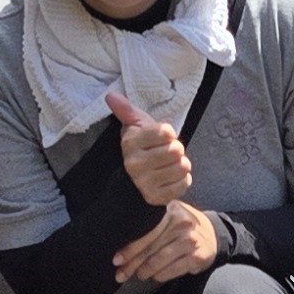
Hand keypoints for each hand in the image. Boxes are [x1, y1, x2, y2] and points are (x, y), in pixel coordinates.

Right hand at [105, 91, 193, 207]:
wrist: (133, 183)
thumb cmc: (141, 147)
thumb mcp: (135, 126)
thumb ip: (126, 110)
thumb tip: (110, 95)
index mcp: (131, 142)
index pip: (166, 132)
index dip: (168, 133)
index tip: (162, 137)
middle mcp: (135, 164)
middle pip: (176, 150)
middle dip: (176, 150)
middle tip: (167, 153)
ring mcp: (145, 183)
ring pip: (182, 167)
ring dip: (181, 165)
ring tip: (170, 165)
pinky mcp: (156, 198)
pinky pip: (183, 184)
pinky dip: (182, 180)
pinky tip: (172, 178)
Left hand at [110, 199, 221, 286]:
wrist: (214, 235)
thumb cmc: (183, 228)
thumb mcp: (171, 217)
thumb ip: (152, 226)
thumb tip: (124, 246)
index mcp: (171, 210)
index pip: (146, 231)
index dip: (129, 247)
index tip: (116, 259)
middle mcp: (181, 222)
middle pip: (150, 247)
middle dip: (132, 263)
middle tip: (120, 274)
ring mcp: (190, 239)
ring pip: (159, 259)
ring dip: (146, 271)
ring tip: (140, 274)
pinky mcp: (197, 256)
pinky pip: (173, 269)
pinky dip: (161, 275)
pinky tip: (156, 276)